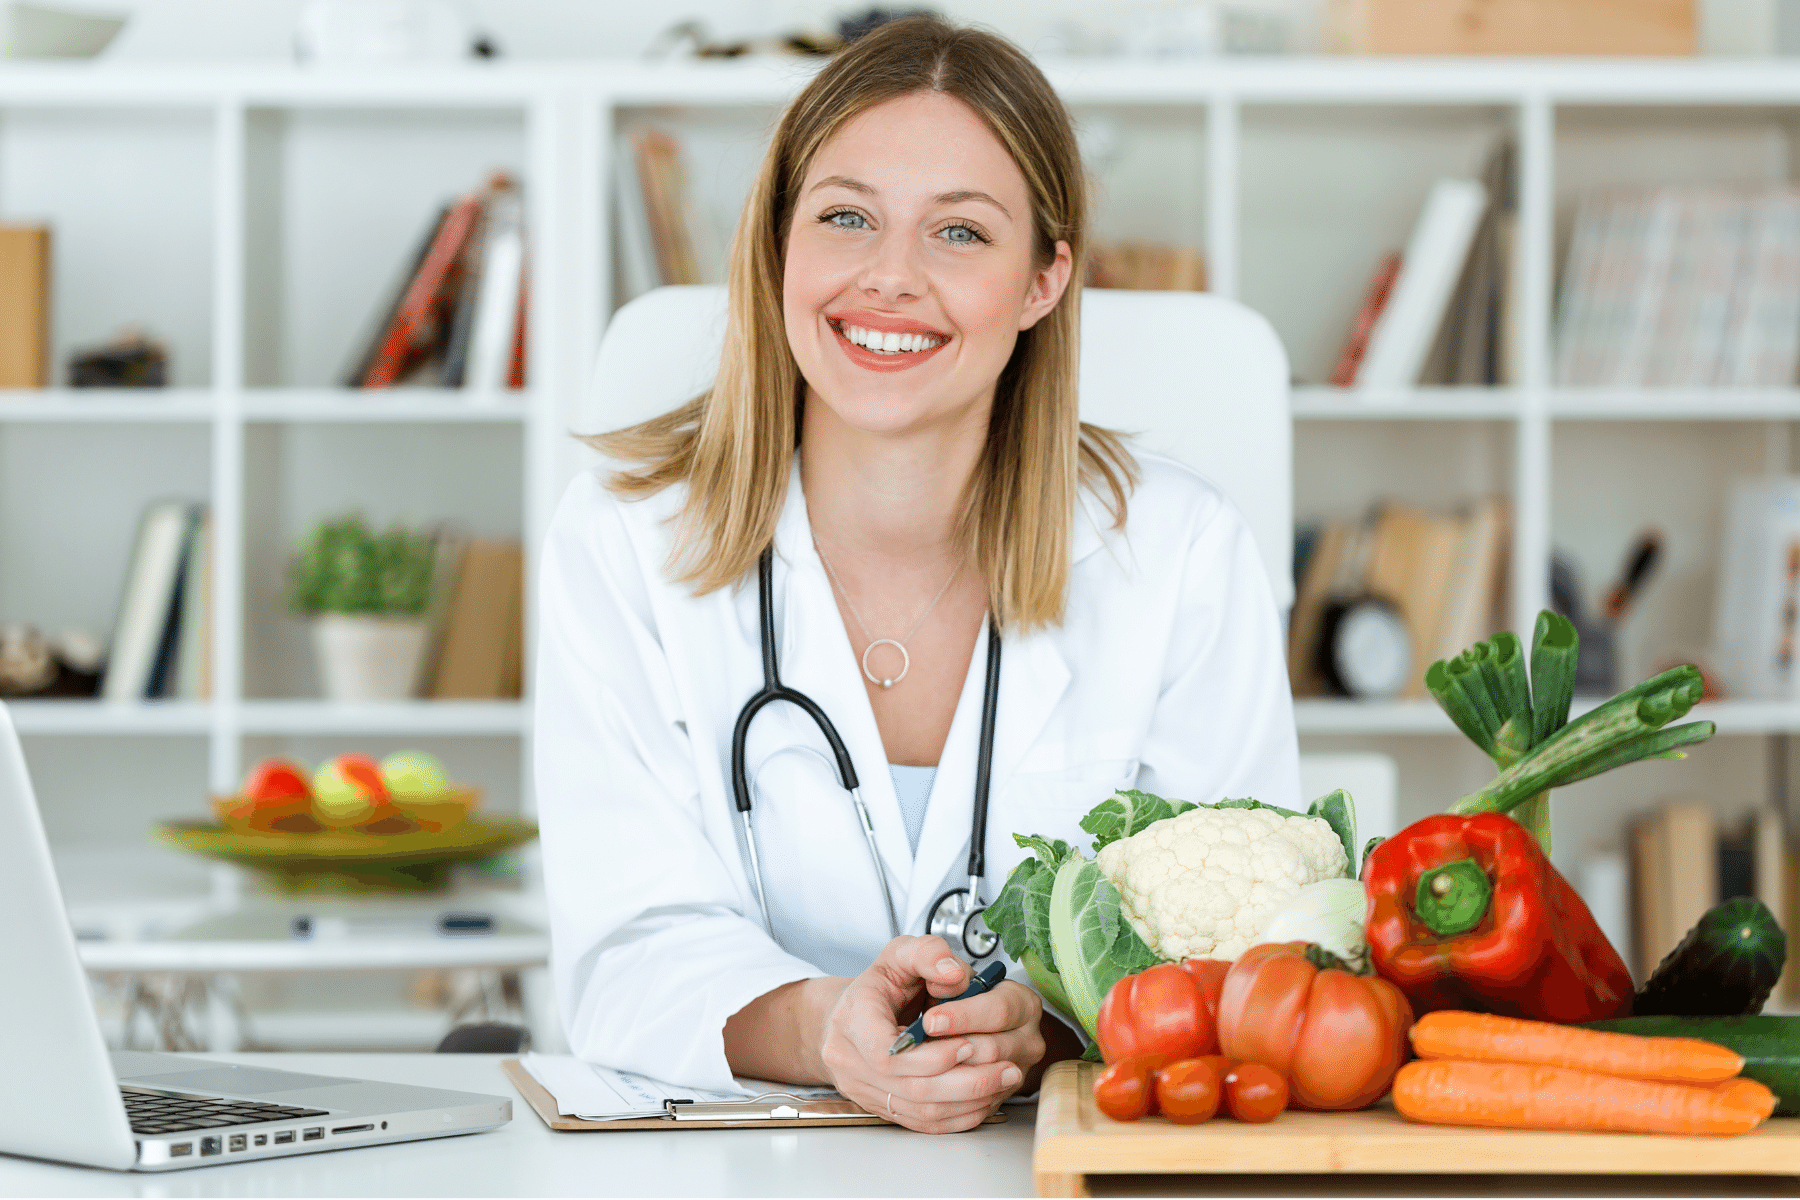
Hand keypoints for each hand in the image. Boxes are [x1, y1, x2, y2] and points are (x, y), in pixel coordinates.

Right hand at [817, 935, 1044, 1133]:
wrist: (852, 1015)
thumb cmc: (880, 985)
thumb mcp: (901, 954)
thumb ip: (929, 954)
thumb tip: (955, 975)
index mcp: (852, 1019)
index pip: (887, 1052)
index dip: (931, 1055)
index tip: (968, 1043)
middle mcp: (849, 1060)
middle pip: (911, 1087)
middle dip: (965, 1080)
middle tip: (1007, 1066)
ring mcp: (862, 1090)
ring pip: (920, 1110)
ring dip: (969, 1100)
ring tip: (1005, 1080)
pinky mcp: (881, 1108)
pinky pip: (922, 1123)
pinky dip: (958, 1115)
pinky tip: (986, 1099)